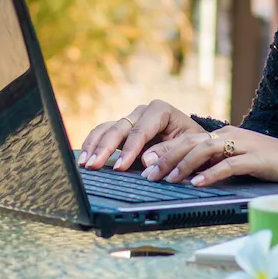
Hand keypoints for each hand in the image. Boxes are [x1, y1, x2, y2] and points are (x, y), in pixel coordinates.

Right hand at [77, 100, 204, 171]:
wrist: (193, 140)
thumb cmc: (192, 142)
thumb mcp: (188, 145)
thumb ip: (168, 151)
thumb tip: (145, 160)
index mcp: (160, 110)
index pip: (140, 131)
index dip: (129, 150)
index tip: (120, 167)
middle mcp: (141, 112)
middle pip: (119, 128)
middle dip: (105, 148)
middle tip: (94, 165)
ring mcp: (130, 119)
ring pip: (107, 128)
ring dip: (94, 145)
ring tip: (85, 162)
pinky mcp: (123, 130)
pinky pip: (103, 132)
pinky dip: (93, 144)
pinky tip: (84, 156)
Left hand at [142, 126, 277, 186]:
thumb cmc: (264, 161)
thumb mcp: (234, 159)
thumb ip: (214, 163)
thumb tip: (188, 175)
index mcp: (221, 135)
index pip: (187, 139)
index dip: (165, 151)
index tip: (147, 164)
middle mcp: (228, 136)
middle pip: (190, 142)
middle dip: (167, 158)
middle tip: (150, 174)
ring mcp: (241, 145)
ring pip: (205, 150)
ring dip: (184, 165)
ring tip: (169, 179)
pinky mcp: (254, 158)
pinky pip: (228, 164)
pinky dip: (210, 174)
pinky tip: (198, 183)